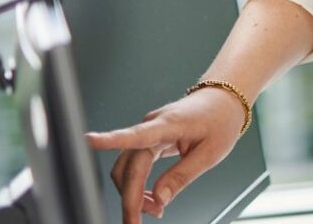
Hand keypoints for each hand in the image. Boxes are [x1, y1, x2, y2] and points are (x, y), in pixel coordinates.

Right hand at [86, 88, 246, 221]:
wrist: (224, 100)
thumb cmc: (220, 121)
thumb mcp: (210, 153)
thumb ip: (182, 176)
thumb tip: (160, 198)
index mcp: (169, 124)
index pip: (136, 135)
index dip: (110, 139)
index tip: (89, 141)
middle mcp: (153, 125)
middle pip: (130, 166)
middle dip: (130, 198)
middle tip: (134, 223)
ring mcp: (149, 131)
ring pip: (128, 167)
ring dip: (133, 192)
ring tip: (152, 210)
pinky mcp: (149, 138)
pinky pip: (135, 164)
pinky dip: (139, 184)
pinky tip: (151, 198)